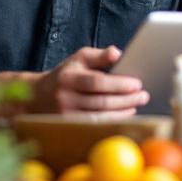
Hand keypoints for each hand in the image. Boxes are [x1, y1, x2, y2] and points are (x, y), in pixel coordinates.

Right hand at [31, 46, 148, 117]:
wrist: (38, 96)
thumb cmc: (65, 74)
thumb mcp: (79, 59)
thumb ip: (99, 55)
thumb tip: (118, 53)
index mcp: (68, 77)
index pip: (97, 82)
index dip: (119, 84)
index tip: (137, 84)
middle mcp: (65, 97)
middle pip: (102, 102)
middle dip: (126, 99)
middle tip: (143, 96)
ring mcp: (66, 116)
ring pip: (100, 117)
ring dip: (123, 112)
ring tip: (136, 105)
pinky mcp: (69, 127)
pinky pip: (96, 126)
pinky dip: (113, 120)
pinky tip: (125, 114)